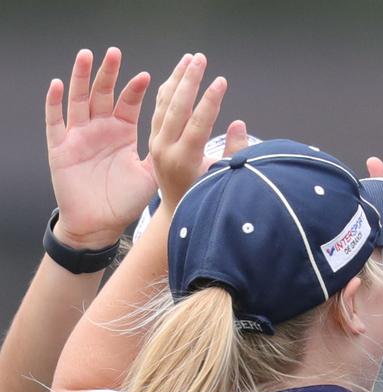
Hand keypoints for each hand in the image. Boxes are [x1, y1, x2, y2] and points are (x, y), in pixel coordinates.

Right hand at [46, 48, 154, 249]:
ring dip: (85, 77)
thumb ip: (170, 153)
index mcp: (124, 132)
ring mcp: (80, 136)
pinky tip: (58, 85)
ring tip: (91, 56)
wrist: (100, 226)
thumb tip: (206, 141)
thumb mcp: (152, 173)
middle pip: (105, 93)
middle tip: (118, 52)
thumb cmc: (127, 201)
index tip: (159, 72)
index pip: (132, 102)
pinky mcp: (61, 149)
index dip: (141, 87)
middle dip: (112, 72)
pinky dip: (54, 103)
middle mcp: (101, 129)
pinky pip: (55, 122)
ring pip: (80, 99)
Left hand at [148, 53, 227, 209]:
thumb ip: (233, 153)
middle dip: (190, 80)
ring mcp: (156, 144)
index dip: (211, 100)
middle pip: (177, 107)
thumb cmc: (203, 200)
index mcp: (183, 160)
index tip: (221, 81)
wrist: (176, 213)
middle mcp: (165, 150)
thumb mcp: (221, 181)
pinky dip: (166, 91)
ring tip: (189, 60)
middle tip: (200, 59)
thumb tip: (238, 124)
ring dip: (177, 79)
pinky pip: (158, 110)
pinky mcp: (153, 141)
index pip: (198, 123)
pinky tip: (175, 77)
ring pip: (164, 105)